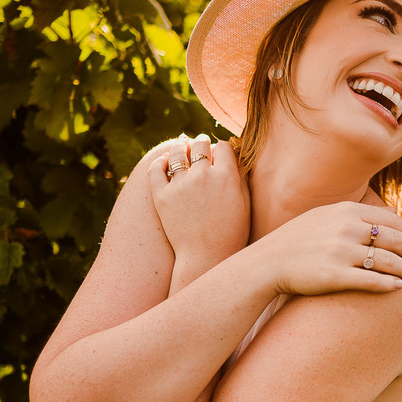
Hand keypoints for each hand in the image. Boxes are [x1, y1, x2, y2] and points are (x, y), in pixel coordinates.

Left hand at [148, 135, 249, 265]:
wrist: (207, 258)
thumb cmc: (232, 233)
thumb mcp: (245, 204)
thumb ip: (240, 177)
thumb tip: (235, 157)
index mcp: (227, 177)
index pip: (223, 147)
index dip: (222, 148)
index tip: (220, 152)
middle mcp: (202, 176)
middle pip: (200, 146)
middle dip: (202, 143)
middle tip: (201, 143)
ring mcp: (180, 185)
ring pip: (177, 153)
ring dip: (181, 147)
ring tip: (182, 147)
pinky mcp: (161, 196)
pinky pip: (156, 169)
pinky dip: (160, 162)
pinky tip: (164, 161)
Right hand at [254, 200, 401, 296]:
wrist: (267, 262)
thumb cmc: (298, 241)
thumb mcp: (325, 217)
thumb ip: (356, 215)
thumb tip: (390, 216)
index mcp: (346, 211)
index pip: (391, 220)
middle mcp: (346, 228)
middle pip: (395, 240)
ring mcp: (340, 252)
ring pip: (387, 261)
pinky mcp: (334, 275)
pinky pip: (370, 280)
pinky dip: (389, 283)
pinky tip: (400, 287)